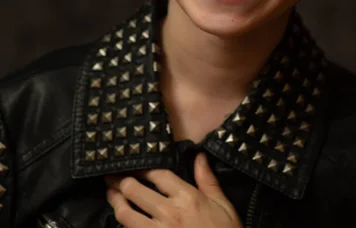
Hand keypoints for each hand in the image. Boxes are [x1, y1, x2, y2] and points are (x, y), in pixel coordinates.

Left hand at [105, 152, 242, 227]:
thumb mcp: (223, 205)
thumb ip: (208, 180)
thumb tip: (199, 156)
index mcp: (187, 197)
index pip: (157, 175)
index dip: (142, 168)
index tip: (132, 165)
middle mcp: (169, 212)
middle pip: (135, 190)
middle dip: (120, 181)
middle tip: (111, 177)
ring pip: (125, 214)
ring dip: (115, 201)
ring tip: (110, 194)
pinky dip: (123, 224)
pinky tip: (121, 218)